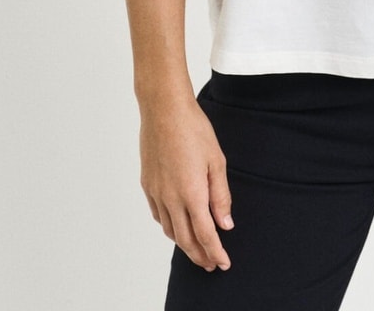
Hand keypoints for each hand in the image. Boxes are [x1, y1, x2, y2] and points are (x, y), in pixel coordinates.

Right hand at [139, 97, 233, 271]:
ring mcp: (156, 192)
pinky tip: (177, 225)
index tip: (223, 263)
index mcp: (191, 193)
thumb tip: (226, 224)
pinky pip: (159, 215)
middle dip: (199, 255)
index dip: (215, 252)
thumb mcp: (217, 161)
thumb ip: (221, 196)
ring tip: (197, 249)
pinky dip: (169, 226)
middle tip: (211, 264)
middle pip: (185, 239)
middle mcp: (171, 198)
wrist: (164, 110)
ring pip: (170, 229)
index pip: (205, 234)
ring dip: (184, 244)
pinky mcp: (147, 184)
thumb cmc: (194, 130)